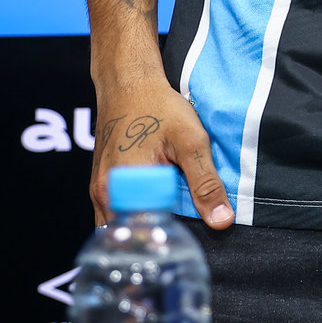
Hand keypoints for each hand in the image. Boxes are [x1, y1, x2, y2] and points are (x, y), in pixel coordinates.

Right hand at [90, 75, 233, 229]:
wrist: (127, 81)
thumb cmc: (157, 105)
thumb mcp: (190, 141)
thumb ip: (206, 182)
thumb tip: (222, 220)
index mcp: (123, 188)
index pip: (145, 237)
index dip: (170, 240)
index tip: (188, 241)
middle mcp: (103, 195)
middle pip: (129, 237)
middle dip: (153, 239)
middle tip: (180, 234)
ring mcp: (99, 191)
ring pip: (120, 228)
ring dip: (143, 229)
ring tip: (169, 221)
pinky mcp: (101, 184)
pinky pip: (116, 214)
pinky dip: (134, 216)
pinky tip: (155, 207)